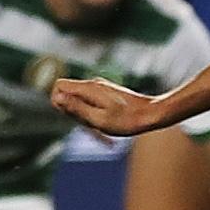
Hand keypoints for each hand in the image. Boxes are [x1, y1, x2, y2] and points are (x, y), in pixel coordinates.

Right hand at [50, 76, 171, 137]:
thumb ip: (77, 108)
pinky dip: (93, 114)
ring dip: (84, 115)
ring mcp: (100, 88)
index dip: (58, 102)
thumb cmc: (127, 120)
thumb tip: (56, 98)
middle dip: (73, 112)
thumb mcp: (99, 119)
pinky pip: (90, 102)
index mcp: (89, 88)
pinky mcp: (106, 93)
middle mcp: (93, 84)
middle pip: (68, 94)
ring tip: (101, 126)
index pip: (59, 86)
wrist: (152, 114)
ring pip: (79, 100)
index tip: (73, 117)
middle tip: (90, 125)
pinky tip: (106, 123)